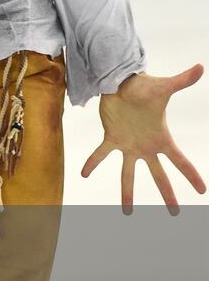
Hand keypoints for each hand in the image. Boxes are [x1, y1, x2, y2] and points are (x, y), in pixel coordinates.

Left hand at [81, 65, 205, 213]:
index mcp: (161, 138)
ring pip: (128, 174)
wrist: (122, 81)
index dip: (191, 175)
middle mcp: (146, 146)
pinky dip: (93, 162)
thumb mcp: (164, 86)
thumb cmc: (144, 86)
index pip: (180, 161)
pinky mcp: (111, 137)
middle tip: (175, 213)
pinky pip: (101, 153)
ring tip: (127, 213)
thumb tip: (200, 66)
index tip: (202, 192)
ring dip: (127, 193)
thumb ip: (182, 80)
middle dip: (167, 194)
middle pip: (159, 175)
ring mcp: (129, 145)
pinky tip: (84, 173)